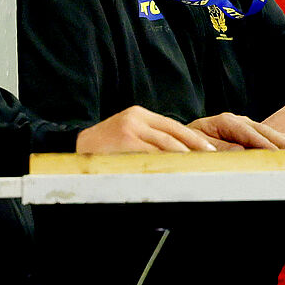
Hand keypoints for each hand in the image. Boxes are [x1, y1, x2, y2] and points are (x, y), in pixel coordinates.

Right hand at [76, 105, 217, 154]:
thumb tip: (177, 151)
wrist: (74, 148)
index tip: (208, 149)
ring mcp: (130, 129)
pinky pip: (151, 155)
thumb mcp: (126, 134)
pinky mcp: (125, 141)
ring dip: (184, 156)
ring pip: (165, 144)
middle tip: (209, 158)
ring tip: (197, 166)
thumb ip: (148, 138)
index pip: (172, 126)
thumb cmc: (104, 148)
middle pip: (173, 133)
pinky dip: (166, 163)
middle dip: (194, 147)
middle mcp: (135, 118)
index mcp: (138, 114)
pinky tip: (176, 170)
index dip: (192, 138)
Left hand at [189, 112, 284, 150]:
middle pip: (265, 131)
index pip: (249, 133)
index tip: (276, 153)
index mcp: (224, 122)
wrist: (182, 143)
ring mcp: (245, 126)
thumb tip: (240, 150)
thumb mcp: (197, 148)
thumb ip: (219, 148)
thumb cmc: (187, 147)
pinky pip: (272, 137)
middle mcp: (237, 121)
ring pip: (272, 133)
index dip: (263, 144)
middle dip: (282, 143)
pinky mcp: (250, 134)